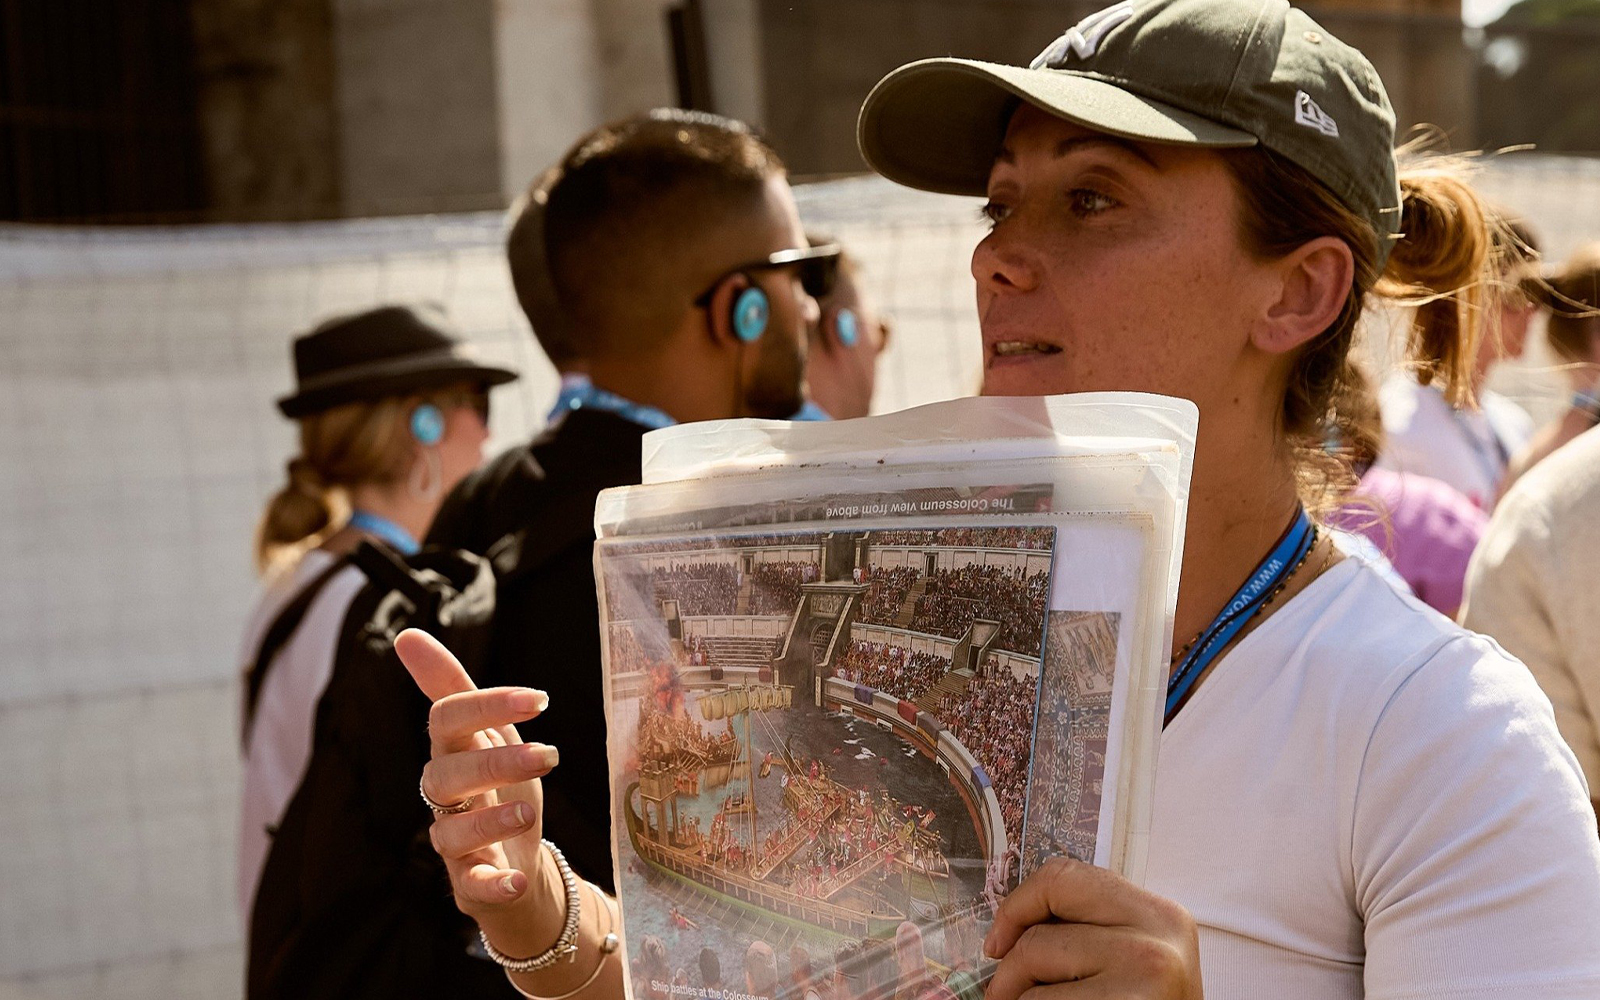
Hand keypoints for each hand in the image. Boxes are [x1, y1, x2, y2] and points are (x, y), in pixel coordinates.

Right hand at [395, 628, 558, 933]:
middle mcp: (444, 797)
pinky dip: (493, 885)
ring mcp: (454, 842)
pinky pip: (473, 886)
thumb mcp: (486, 732)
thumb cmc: (498, 786)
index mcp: (451, 751)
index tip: (541, 700)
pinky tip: (517, 879)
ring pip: (451, 833)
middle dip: (497, 762)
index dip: (488, 705)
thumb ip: (450, 686)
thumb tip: (405, 634)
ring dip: (490, 821)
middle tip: (549, 755)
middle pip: (447, 775)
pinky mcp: (471, 882)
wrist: (520, 858)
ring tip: (530, 812)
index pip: (447, 719)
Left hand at [984, 858, 1200, 999]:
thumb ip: (1090, 933)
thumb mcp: (1133, 962)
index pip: (1064, 877)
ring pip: (1032, 968)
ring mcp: (1145, 977)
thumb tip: (1009, 932)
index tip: (998, 940)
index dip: (1018, 906)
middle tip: (1007, 994)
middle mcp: (1158, 941)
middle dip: (1012, 967)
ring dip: (1019, 998)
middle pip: (1040, 930)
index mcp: (1162, 916)